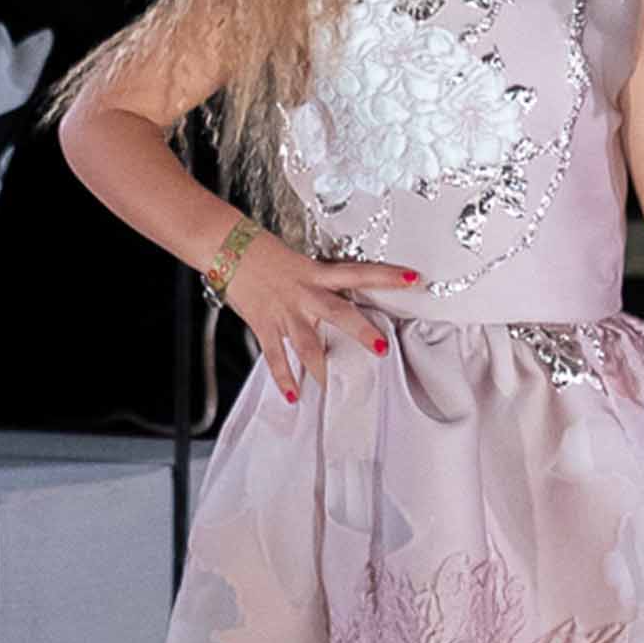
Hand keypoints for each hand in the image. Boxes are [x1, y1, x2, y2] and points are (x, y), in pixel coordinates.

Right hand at [224, 234, 417, 401]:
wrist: (229, 247)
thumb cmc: (264, 254)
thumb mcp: (300, 263)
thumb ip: (320, 282)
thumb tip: (340, 296)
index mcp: (317, 273)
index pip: (360, 271)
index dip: (388, 275)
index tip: (415, 278)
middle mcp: (305, 293)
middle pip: (339, 313)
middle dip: (360, 332)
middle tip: (382, 348)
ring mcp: (285, 311)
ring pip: (307, 343)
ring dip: (321, 368)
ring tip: (335, 389)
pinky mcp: (264, 324)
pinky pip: (275, 356)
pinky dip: (284, 377)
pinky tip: (293, 395)